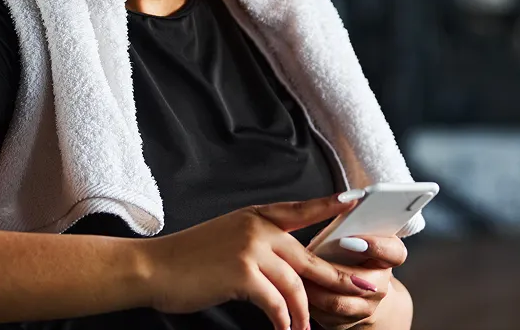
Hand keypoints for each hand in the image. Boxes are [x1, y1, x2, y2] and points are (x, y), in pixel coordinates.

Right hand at [138, 192, 379, 329]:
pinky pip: (276, 302)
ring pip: (295, 285)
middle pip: (309, 257)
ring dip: (304, 314)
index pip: (300, 209)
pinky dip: (283, 321)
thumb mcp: (227, 238)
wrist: (153, 267)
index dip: (329, 205)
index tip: (357, 200)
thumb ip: (258, 246)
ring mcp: (250, 249)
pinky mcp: (242, 274)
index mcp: (255, 216)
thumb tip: (288, 269)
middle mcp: (257, 228)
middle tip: (366, 289)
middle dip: (339, 278)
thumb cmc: (188, 259)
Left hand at [304, 235, 407, 329]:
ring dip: (315, 289)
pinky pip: (324, 316)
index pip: (394, 253)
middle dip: (331, 271)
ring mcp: (365, 308)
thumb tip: (333, 205)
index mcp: (388, 259)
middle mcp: (381, 286)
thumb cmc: (349, 252)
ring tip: (296, 275)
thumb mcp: (353, 234)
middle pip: (360, 282)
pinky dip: (308, 303)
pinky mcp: (345, 323)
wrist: (358, 288)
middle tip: (308, 260)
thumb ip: (348, 225)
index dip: (376, 245)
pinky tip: (295, 290)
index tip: (348, 239)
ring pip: (339, 302)